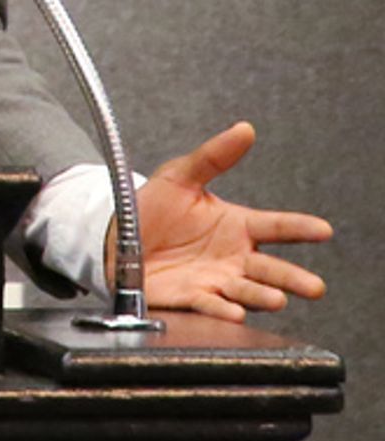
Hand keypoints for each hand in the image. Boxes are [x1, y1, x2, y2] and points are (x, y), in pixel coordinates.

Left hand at [107, 122, 331, 321]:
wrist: (118, 239)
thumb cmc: (153, 208)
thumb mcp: (180, 175)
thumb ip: (214, 155)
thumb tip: (244, 129)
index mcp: (236, 226)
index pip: (275, 227)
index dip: (300, 228)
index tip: (323, 230)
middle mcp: (233, 257)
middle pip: (271, 270)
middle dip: (293, 278)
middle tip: (314, 286)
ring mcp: (216, 280)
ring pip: (248, 292)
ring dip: (263, 296)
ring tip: (277, 298)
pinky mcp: (193, 298)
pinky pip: (211, 306)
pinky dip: (223, 310)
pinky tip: (234, 311)